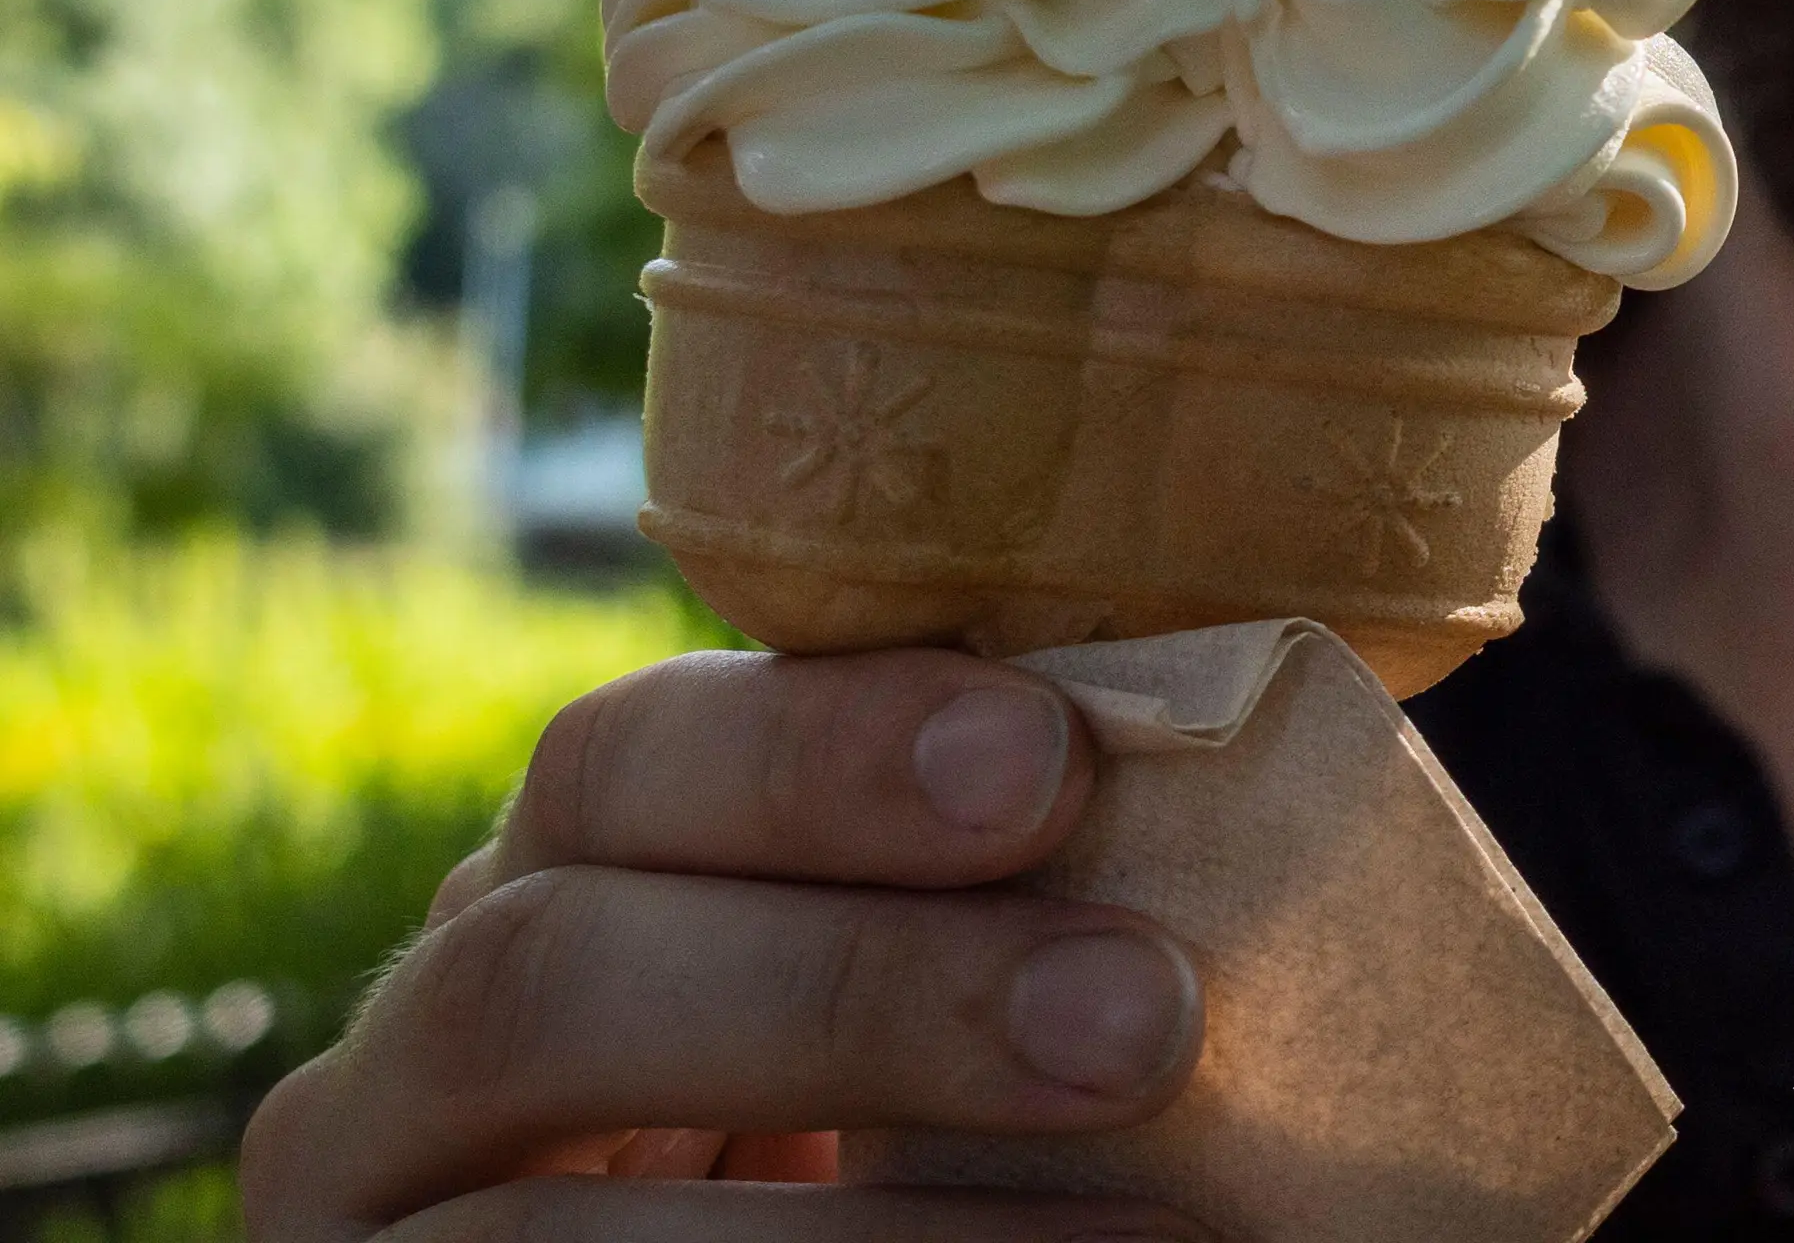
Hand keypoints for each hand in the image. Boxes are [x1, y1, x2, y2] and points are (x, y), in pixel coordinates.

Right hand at [240, 648, 1209, 1240]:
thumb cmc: (912, 1123)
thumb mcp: (896, 979)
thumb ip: (987, 880)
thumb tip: (1229, 768)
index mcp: (541, 889)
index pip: (619, 762)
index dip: (822, 752)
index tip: (1057, 761)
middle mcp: (412, 1062)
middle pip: (548, 976)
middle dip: (858, 986)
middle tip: (1150, 1016)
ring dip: (877, 1239)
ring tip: (1156, 1236)